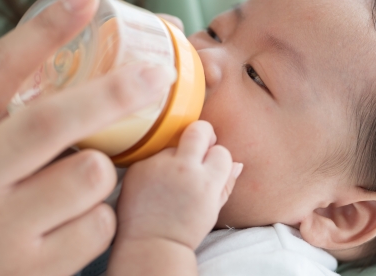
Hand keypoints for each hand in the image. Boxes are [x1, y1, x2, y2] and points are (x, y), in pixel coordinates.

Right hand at [0, 0, 176, 275]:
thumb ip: (13, 94)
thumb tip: (88, 29)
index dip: (46, 29)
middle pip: (51, 122)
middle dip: (114, 92)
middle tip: (157, 75)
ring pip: (90, 175)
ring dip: (101, 171)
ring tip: (72, 184)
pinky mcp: (29, 272)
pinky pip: (99, 226)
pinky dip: (98, 219)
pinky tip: (68, 226)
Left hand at [115, 121, 242, 249]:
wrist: (151, 245)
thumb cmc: (184, 230)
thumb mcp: (212, 211)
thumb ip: (226, 184)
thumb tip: (237, 164)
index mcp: (206, 181)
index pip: (221, 151)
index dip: (217, 158)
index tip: (211, 166)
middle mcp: (183, 168)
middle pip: (198, 129)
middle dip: (203, 133)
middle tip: (199, 145)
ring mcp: (157, 165)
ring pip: (172, 145)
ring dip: (174, 156)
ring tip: (169, 182)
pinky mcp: (138, 166)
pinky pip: (151, 157)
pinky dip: (154, 167)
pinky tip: (153, 186)